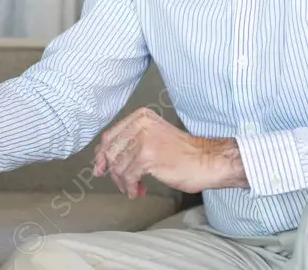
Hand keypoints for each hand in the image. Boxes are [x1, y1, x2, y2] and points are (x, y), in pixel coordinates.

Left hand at [93, 108, 246, 197]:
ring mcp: (143, 140)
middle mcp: (139, 125)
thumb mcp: (154, 137)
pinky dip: (130, 187)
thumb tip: (103, 158)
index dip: (102, 154)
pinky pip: (127, 176)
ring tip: (134, 188)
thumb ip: (131, 142)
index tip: (100, 167)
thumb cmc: (183, 153)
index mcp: (140, 117)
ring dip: (123, 182)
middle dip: (112, 171)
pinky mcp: (147, 157)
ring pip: (117, 166)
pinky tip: (138, 191)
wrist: (207, 161)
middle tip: (120, 183)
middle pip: (110, 151)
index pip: (110, 136)